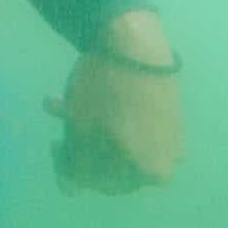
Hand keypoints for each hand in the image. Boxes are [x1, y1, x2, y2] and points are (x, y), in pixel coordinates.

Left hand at [42, 9, 184, 194]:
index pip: (101, 183)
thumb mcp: (79, 133)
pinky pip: (133, 121)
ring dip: (88, 127)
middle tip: (60, 130)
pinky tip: (79, 96)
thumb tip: (71, 187)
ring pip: (119, 138)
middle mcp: (167, 159)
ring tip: (60, 105)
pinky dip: (106, 114)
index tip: (55, 145)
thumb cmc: (104, 90)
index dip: (71, 167)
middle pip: (113, 163)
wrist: (134, 40)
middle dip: (81, 147)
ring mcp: (171, 134)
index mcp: (150, 172)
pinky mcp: (168, 109)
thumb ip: (75, 167)